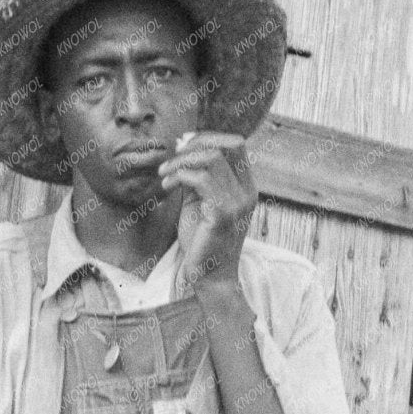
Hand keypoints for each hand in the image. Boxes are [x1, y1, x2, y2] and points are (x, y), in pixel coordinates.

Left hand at [160, 132, 255, 292]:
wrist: (207, 276)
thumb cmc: (201, 240)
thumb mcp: (199, 200)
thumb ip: (197, 175)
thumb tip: (183, 146)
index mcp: (246, 187)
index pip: (236, 144)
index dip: (208, 137)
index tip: (182, 145)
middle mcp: (247, 192)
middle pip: (228, 144)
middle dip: (196, 143)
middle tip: (172, 157)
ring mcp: (238, 203)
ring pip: (212, 158)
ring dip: (181, 161)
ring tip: (164, 175)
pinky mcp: (223, 214)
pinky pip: (201, 179)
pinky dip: (179, 176)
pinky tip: (167, 187)